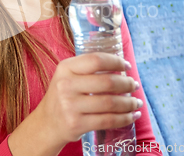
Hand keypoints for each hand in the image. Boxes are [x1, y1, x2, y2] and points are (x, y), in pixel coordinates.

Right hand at [8, 53, 141, 155]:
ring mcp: (70, 106)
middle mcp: (66, 85)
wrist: (47, 123)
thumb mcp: (67, 76)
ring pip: (110, 103)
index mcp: (65, 68)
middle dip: (127, 83)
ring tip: (136, 102)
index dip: (116, 61)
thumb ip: (88, 68)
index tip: (127, 65)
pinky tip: (132, 115)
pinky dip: (124, 118)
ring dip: (129, 103)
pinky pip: (108, 121)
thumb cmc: (64, 96)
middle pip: (107, 82)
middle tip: (134, 85)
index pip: (96, 60)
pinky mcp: (76, 124)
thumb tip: (121, 66)